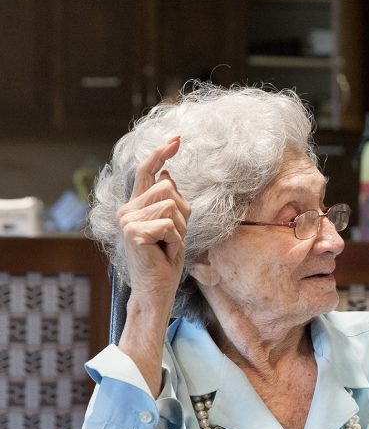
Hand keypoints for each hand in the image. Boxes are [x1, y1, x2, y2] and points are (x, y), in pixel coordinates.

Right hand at [116, 136, 190, 313]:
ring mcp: (128, 220)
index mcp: (135, 205)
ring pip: (171, 206)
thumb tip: (167, 173)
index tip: (177, 139)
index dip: (160, 154)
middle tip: (172, 238)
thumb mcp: (173, 226)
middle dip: (182, 215)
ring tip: (167, 246)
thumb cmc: (165, 259)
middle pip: (169, 188)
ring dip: (179, 230)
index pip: (147, 172)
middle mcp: (127, 209)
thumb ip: (169, 202)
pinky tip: (164, 254)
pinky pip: (171, 225)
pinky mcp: (134, 232)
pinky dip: (176, 242)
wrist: (156, 289)